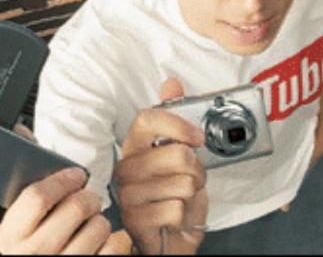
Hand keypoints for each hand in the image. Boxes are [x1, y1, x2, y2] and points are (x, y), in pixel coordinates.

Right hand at [0, 167, 112, 253]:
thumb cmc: (31, 246)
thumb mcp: (19, 218)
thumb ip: (25, 180)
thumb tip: (21, 132)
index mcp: (10, 235)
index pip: (37, 197)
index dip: (61, 180)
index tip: (75, 175)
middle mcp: (32, 254)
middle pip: (74, 208)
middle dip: (87, 196)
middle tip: (88, 198)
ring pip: (97, 227)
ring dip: (99, 220)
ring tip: (90, 223)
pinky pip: (112, 249)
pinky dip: (109, 242)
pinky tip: (97, 243)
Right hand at [114, 77, 208, 253]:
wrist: (170, 240)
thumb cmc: (172, 198)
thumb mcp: (179, 156)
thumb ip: (174, 120)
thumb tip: (171, 83)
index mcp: (134, 148)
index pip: (146, 120)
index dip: (176, 124)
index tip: (196, 137)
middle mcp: (126, 168)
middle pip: (177, 154)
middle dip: (197, 171)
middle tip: (190, 181)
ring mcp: (128, 194)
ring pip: (183, 184)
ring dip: (192, 196)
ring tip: (180, 201)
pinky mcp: (135, 219)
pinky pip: (177, 209)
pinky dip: (184, 216)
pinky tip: (173, 218)